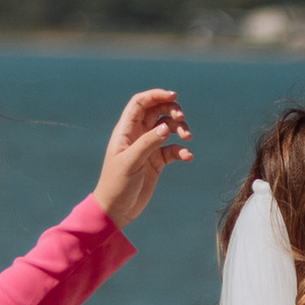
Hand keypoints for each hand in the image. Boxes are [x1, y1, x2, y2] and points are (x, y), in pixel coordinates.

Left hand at [92, 87, 191, 226]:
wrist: (117, 209)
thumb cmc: (116, 184)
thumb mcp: (131, 163)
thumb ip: (148, 143)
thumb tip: (166, 127)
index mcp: (126, 130)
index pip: (141, 103)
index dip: (156, 95)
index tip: (173, 96)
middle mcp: (137, 135)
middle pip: (157, 111)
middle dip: (172, 110)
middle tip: (182, 119)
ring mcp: (148, 147)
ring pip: (168, 128)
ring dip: (180, 129)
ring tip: (188, 137)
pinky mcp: (157, 161)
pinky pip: (173, 149)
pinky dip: (182, 150)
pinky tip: (187, 157)